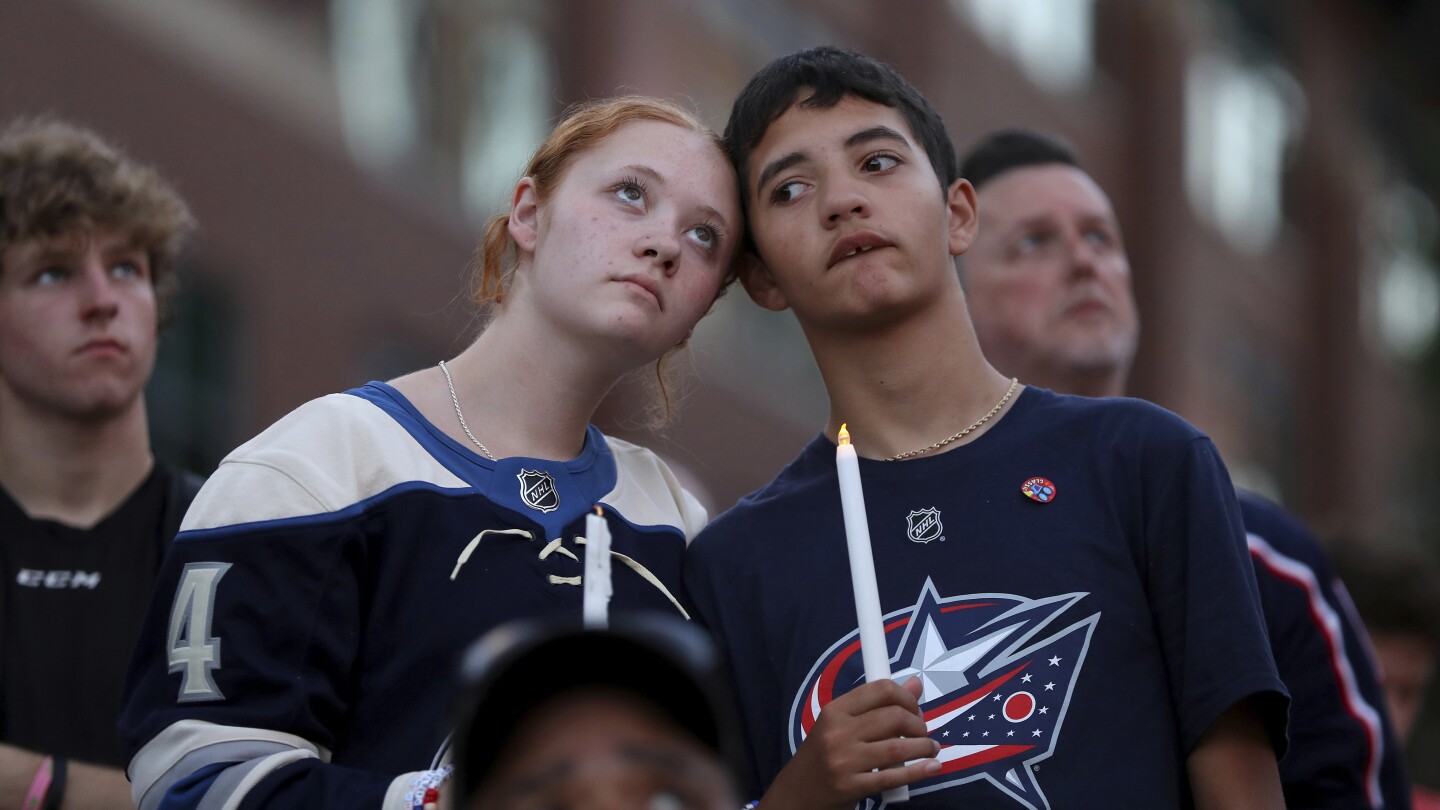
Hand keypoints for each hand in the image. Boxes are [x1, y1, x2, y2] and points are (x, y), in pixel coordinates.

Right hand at [760, 677, 940, 809]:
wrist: (796, 795)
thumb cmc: (822, 756)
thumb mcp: (840, 726)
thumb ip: (876, 706)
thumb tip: (915, 685)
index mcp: (835, 710)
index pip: (880, 690)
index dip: (907, 697)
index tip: (915, 709)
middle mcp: (838, 732)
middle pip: (893, 716)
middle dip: (918, 723)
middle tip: (922, 732)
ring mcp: (844, 760)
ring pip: (898, 746)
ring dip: (924, 746)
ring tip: (930, 749)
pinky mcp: (851, 787)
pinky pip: (894, 777)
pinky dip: (920, 771)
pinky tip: (932, 767)